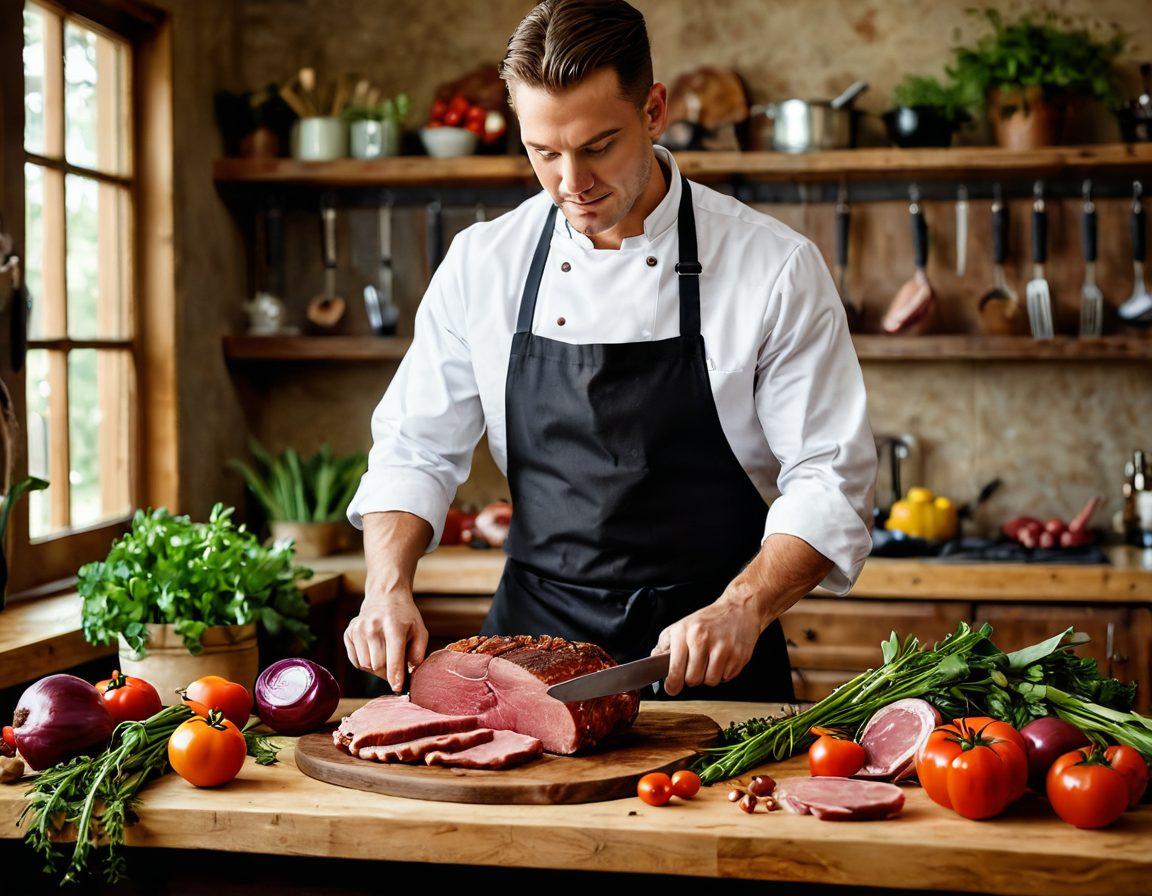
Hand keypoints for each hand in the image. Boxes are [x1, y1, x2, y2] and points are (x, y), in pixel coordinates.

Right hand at [343, 589, 428, 693]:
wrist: (385, 597)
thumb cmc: (405, 617)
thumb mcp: (419, 631)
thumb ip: (418, 653)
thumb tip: (410, 675)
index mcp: (394, 626)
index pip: (393, 657)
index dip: (395, 675)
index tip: (397, 688)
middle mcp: (373, 627)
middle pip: (378, 665)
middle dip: (388, 673)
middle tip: (396, 668)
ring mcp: (358, 629)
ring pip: (366, 665)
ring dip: (377, 668)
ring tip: (385, 656)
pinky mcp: (349, 633)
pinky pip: (356, 661)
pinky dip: (366, 663)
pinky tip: (373, 651)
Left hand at [650, 591, 766, 695]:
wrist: (738, 609)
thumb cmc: (707, 620)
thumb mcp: (680, 626)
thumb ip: (664, 645)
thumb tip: (653, 662)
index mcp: (685, 633)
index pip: (675, 669)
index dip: (672, 684)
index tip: (672, 688)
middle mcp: (703, 640)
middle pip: (693, 680)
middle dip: (692, 677)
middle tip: (696, 665)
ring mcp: (723, 648)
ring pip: (711, 682)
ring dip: (709, 676)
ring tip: (710, 661)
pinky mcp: (739, 656)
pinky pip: (726, 678)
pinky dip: (723, 673)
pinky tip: (723, 658)